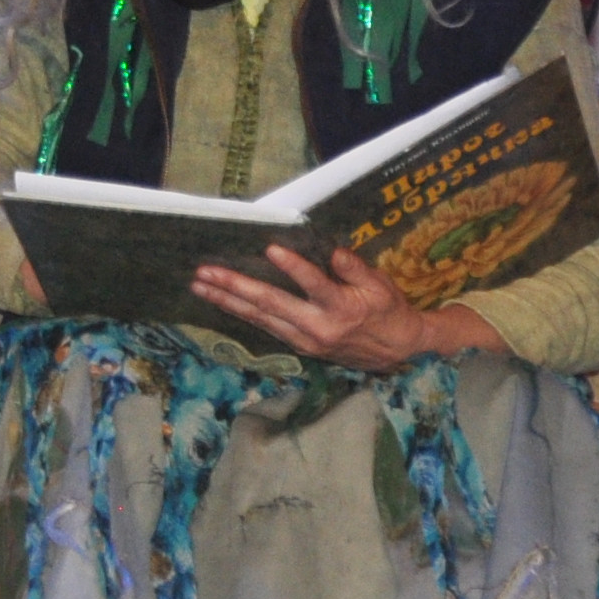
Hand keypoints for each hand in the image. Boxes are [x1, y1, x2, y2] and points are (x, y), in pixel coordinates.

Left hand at [189, 244, 499, 372]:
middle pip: (271, 304)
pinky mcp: (300, 346)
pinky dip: (242, 314)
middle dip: (235, 288)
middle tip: (205, 273)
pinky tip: (222, 302)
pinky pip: (266, 327)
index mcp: (342, 308)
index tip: (270, 249)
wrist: (398, 349)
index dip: (293, 267)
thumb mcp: (380, 285)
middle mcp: (318, 327)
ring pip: (260, 318)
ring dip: (228, 302)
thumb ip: (355, 268)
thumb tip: (333, 252)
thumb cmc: (388, 310)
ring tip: (200, 287)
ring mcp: (305, 340)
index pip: (314, 285)